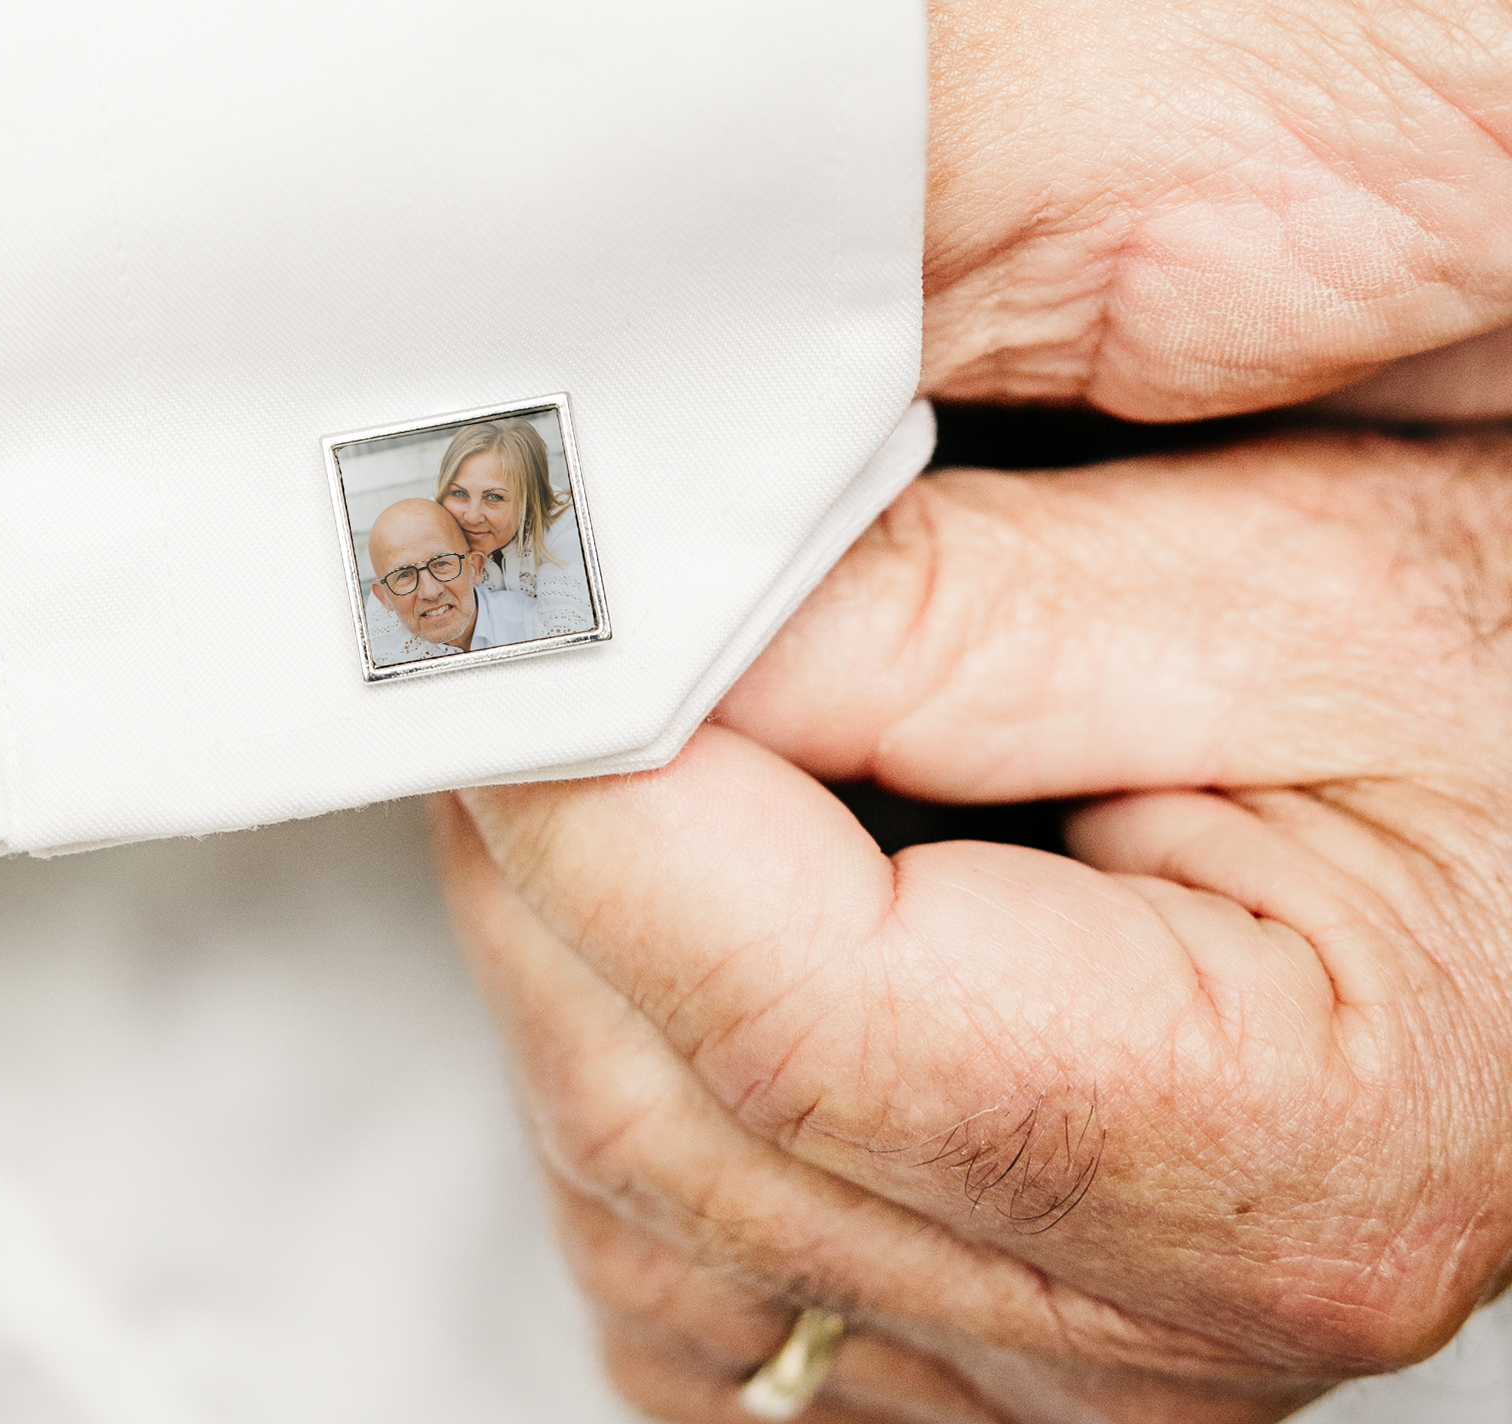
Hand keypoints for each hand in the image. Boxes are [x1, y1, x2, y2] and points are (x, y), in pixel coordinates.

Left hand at [436, 429, 1511, 1421]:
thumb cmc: (1495, 714)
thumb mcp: (1281, 599)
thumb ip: (952, 614)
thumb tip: (665, 627)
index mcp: (1273, 1152)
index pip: (789, 1012)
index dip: (607, 802)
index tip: (531, 640)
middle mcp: (1151, 1331)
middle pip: (673, 1119)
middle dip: (545, 862)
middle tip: (533, 663)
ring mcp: (1049, 1374)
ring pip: (636, 1207)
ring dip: (559, 962)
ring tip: (605, 764)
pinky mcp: (975, 1354)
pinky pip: (682, 1279)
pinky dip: (614, 1087)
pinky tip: (655, 938)